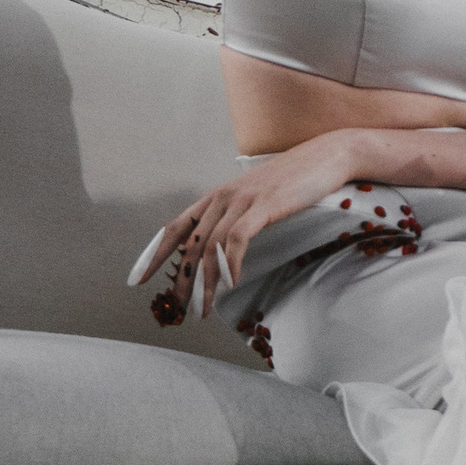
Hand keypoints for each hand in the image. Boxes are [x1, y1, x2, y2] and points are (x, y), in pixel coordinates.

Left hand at [126, 136, 364, 325]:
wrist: (326, 156)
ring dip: (205, 282)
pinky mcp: (263, 205)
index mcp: (217, 197)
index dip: (154, 254)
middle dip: (181, 280)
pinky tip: (231, 283)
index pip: (175, 228)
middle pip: (189, 245)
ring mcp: (242, 199)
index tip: (139, 279)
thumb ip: (237, 218)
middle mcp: (222, 197)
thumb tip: (223, 248)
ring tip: (204, 308)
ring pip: (210, 247)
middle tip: (178, 309)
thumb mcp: (257, 199)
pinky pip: (237, 239)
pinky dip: (230, 264)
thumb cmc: (295, 180)